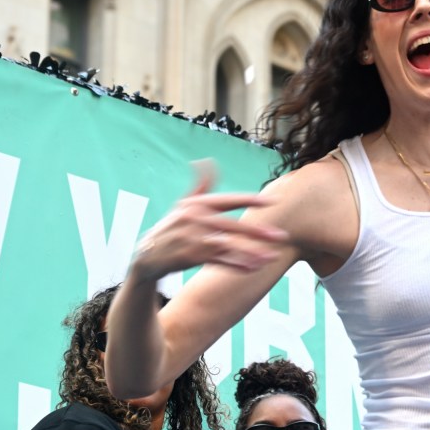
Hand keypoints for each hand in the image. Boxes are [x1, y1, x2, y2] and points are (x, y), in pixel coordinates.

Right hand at [130, 160, 286, 280]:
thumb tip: (206, 161)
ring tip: (273, 257)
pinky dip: (238, 265)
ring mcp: (193, 239)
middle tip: (281, 236)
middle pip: (232, 226)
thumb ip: (200, 185)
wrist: (148, 253)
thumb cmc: (172, 226)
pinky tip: (255, 268)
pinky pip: (220, 261)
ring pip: (229, 246)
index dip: (250, 199)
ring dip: (252, 253)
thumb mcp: (183, 204)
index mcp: (197, 204)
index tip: (272, 201)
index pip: (228, 200)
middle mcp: (195, 220)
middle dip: (258, 232)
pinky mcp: (191, 257)